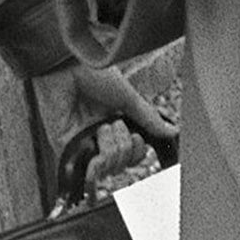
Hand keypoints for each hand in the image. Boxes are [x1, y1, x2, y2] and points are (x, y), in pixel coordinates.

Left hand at [29, 62, 175, 163]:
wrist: (67, 69)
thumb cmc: (94, 75)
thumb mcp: (128, 96)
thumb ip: (148, 118)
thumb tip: (172, 132)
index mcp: (115, 124)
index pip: (132, 153)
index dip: (137, 150)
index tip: (137, 136)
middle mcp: (99, 137)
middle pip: (121, 164)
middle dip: (124, 148)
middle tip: (116, 125)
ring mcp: (83, 144)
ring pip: (107, 168)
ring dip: (110, 148)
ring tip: (102, 128)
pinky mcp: (66, 150)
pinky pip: (87, 170)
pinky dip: (96, 163)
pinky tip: (98, 144)